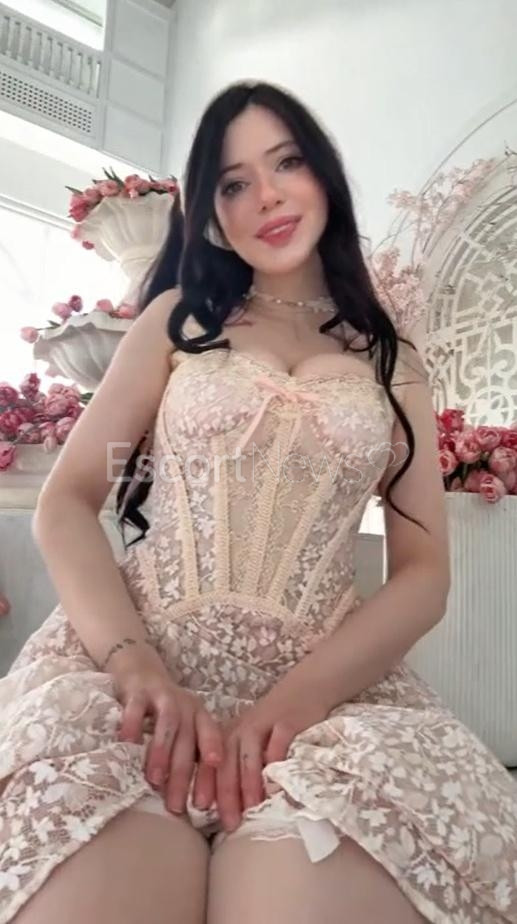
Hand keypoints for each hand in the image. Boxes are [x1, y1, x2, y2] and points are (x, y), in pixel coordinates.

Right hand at [109, 641, 223, 813]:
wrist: (139, 668)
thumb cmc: (163, 709)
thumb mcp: (182, 726)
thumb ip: (188, 754)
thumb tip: (196, 803)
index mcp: (200, 716)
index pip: (213, 740)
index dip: (213, 768)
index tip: (210, 793)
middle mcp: (185, 705)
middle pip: (189, 741)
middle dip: (183, 775)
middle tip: (176, 805)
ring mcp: (163, 695)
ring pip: (168, 723)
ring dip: (162, 752)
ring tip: (155, 779)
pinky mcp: (139, 690)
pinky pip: (137, 707)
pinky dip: (134, 724)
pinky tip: (128, 743)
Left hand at [194, 681, 330, 832]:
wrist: (303, 689)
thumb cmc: (274, 725)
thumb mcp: (251, 742)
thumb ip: (239, 766)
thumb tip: (226, 809)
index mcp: (228, 736)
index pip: (211, 763)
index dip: (205, 785)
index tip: (200, 809)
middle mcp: (241, 729)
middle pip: (228, 763)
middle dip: (226, 794)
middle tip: (229, 823)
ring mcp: (263, 724)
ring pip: (249, 755)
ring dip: (248, 783)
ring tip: (251, 809)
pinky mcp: (286, 722)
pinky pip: (278, 743)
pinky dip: (276, 763)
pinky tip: (277, 784)